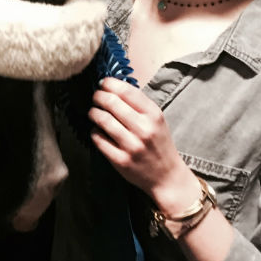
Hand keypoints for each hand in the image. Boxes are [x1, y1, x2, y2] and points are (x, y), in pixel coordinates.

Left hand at [88, 78, 198, 210]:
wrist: (167, 176)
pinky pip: (99, 139)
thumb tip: (113, 86)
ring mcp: (132, 146)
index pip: (126, 91)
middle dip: (98, 96)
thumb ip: (138, 104)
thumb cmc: (159, 144)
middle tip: (96, 97)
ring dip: (94, 113)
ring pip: (102, 120)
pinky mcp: (120, 160)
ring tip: (94, 113)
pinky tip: (98, 131)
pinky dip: (94, 132)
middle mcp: (144, 129)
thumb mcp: (156, 119)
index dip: (110, 84)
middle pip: (111, 102)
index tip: (103, 84)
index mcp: (153, 115)